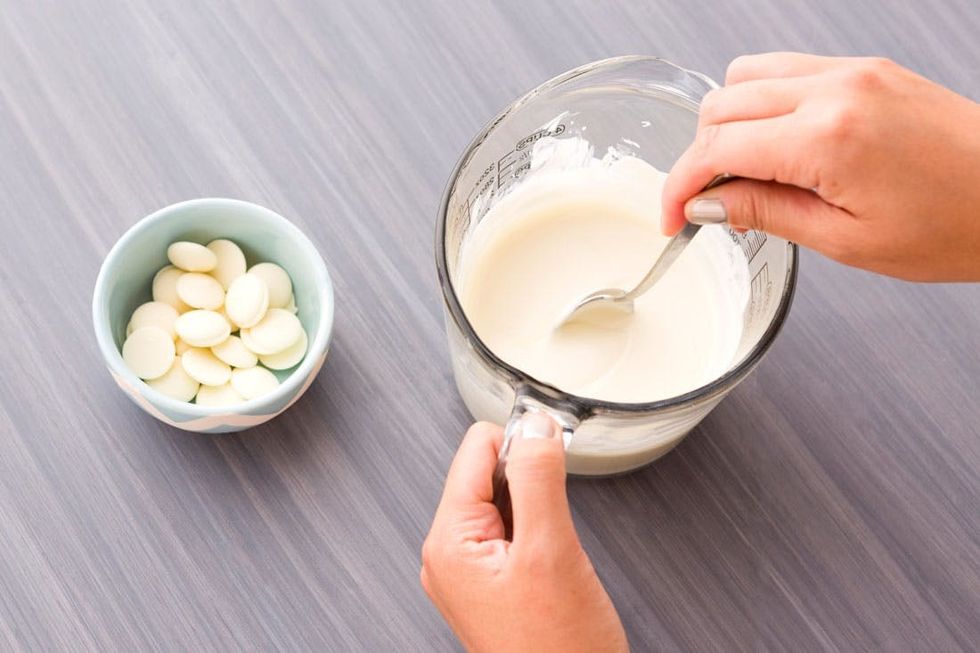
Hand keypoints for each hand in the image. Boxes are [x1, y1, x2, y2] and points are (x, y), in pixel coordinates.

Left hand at [421, 416, 627, 651]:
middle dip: (530, 483)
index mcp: (449, 541)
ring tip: (555, 557)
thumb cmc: (559, 650)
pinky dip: (538, 533)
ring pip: (504, 501)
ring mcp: (470, 572)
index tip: (553, 462)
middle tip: (555, 529)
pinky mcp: (492, 585)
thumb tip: (534, 426)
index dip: (521, 445)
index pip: (477, 449)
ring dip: (537, 511)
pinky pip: (512, 532)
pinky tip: (553, 565)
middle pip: (488, 472)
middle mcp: (449, 554)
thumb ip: (538, 479)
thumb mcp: (551, 551)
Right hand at [662, 52, 979, 281]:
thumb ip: (766, 212)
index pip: (717, 148)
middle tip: (707, 203)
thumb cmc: (955, 226)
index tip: (673, 217)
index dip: (680, 186)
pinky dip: (762, 104)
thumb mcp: (847, 240)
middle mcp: (835, 89)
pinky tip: (775, 146)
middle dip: (699, 156)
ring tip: (742, 174)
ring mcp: (852, 71)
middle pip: (721, 105)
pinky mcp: (866, 69)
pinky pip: (787, 70)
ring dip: (727, 124)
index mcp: (828, 138)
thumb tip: (708, 204)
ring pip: (746, 77)